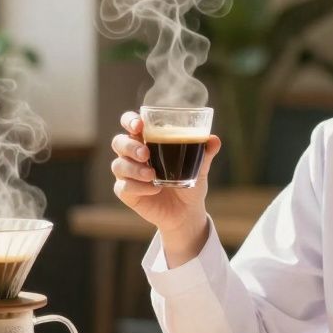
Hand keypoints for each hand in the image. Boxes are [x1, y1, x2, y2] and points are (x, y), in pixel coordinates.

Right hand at [110, 110, 221, 250]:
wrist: (187, 211)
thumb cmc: (189, 181)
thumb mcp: (200, 167)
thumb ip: (205, 153)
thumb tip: (214, 140)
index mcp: (147, 140)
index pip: (130, 123)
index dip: (130, 121)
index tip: (139, 125)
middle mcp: (133, 154)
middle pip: (118, 142)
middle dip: (130, 146)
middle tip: (146, 153)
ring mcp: (127, 174)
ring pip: (118, 165)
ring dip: (134, 168)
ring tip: (152, 175)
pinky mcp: (127, 193)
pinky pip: (123, 187)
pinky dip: (137, 187)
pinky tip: (153, 189)